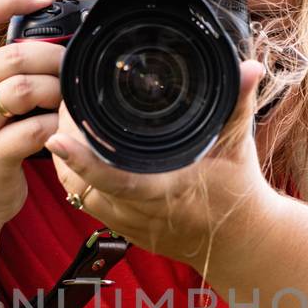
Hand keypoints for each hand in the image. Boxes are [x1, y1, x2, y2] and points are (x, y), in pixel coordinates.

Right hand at [0, 0, 64, 234]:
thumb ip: (2, 71)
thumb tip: (53, 40)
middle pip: (11, 54)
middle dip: (53, 56)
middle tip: (74, 66)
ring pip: (22, 88)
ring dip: (57, 90)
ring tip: (70, 98)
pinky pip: (33, 131)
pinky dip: (57, 127)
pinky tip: (65, 129)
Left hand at [44, 59, 276, 265]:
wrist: (239, 240)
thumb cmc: (238, 189)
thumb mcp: (238, 144)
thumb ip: (239, 103)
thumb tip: (250, 68)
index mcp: (170, 191)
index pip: (117, 180)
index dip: (84, 160)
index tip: (57, 138)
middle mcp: (144, 212)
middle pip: (84, 181)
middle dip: (67, 141)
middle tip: (66, 99)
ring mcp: (130, 224)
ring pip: (78, 193)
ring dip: (65, 158)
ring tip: (66, 118)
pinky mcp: (122, 229)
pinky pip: (85, 201)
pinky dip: (75, 173)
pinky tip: (73, 148)